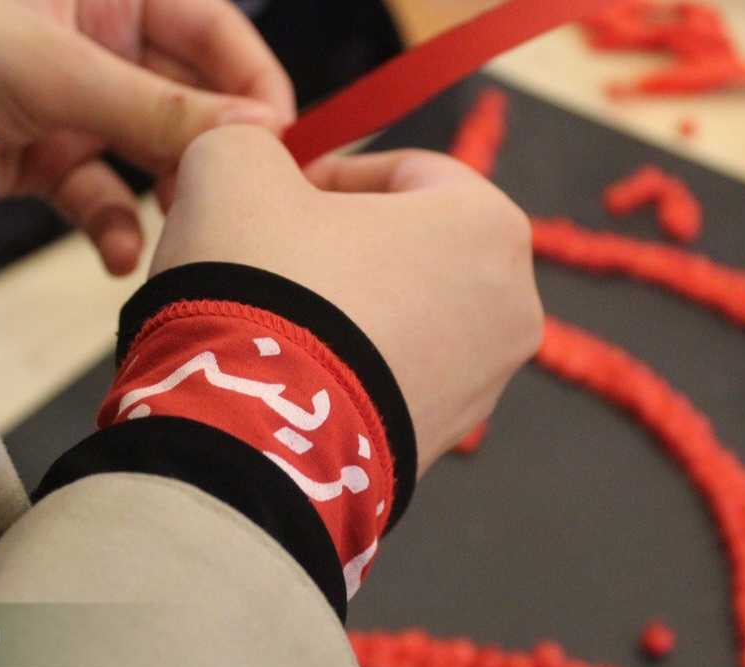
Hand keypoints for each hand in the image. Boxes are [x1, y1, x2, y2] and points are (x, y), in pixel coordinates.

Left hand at [0, 0, 294, 273]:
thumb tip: (260, 133)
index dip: (253, 84)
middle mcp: (105, 42)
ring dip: (167, 198)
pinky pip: (102, 195)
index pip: (216, 31)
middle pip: (191, 99)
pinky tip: (120, 256)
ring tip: (184, 234)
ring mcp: (79, 103)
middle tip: (239, 200)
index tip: (280, 141)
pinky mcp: (51, 157)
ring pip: (151, 155)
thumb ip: (163, 108)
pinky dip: (113, 228)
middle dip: (212, 152)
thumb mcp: (61, 72)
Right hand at [152, 126, 543, 473]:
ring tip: (268, 321)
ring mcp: (484, 387)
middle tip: (266, 255)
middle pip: (411, 248)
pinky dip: (345, 369)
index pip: (405, 170)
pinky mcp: (442, 445)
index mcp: (488, 223)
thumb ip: (249, 142)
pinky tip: (285, 377)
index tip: (270, 196)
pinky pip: (389, 381)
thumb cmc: (260, 286)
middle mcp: (512, 307)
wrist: (252, 440)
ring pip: (402, 318)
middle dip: (339, 244)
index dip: (328, 174)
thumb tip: (253, 163)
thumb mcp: (232, 167)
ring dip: (342, 308)